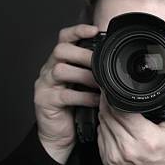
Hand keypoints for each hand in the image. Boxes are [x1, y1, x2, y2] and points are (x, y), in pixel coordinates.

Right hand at [34, 25, 99, 163]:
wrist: (60, 134)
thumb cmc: (76, 108)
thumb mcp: (86, 86)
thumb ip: (96, 73)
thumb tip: (119, 63)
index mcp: (60, 62)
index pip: (64, 38)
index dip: (78, 31)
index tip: (95, 30)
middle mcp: (49, 70)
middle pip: (61, 50)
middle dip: (83, 55)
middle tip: (101, 64)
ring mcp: (45, 85)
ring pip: (60, 70)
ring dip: (84, 76)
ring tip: (101, 84)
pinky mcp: (45, 101)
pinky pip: (64, 95)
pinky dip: (83, 97)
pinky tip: (96, 101)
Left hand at [96, 89, 164, 164]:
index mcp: (146, 138)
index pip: (120, 109)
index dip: (116, 95)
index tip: (120, 89)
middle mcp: (127, 147)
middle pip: (108, 113)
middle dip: (110, 101)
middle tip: (119, 95)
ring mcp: (114, 154)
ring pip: (102, 122)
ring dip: (107, 112)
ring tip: (120, 109)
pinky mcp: (106, 159)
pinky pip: (101, 134)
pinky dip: (107, 126)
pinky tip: (118, 125)